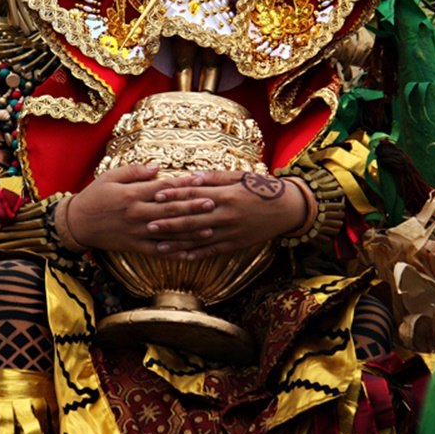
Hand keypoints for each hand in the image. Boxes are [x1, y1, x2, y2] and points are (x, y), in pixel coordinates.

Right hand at [64, 164, 211, 252]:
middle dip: (193, 206)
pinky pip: (158, 251)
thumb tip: (158, 167)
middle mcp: (137, 214)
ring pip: (168, 232)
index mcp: (132, 194)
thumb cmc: (94, 196)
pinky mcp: (134, 246)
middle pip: (170, 210)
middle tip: (213, 203)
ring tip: (210, 228)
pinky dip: (174, 252)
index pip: (163, 188)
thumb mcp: (110, 176)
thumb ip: (135, 171)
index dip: (183, 183)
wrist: (77, 223)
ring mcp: (137, 232)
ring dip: (190, 231)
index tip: (201, 179)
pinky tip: (190, 253)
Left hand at [147, 172, 309, 259]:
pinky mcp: (236, 244)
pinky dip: (196, 254)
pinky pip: (212, 251)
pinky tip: (181, 257)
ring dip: (177, 243)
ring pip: (199, 239)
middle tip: (148, 224)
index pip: (194, 194)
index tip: (156, 195)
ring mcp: (231, 231)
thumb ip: (212, 178)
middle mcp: (227, 214)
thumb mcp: (238, 177)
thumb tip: (188, 178)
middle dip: (169, 222)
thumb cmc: (260, 188)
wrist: (286, 208)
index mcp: (226, 194)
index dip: (174, 195)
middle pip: (192, 219)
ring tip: (158, 246)